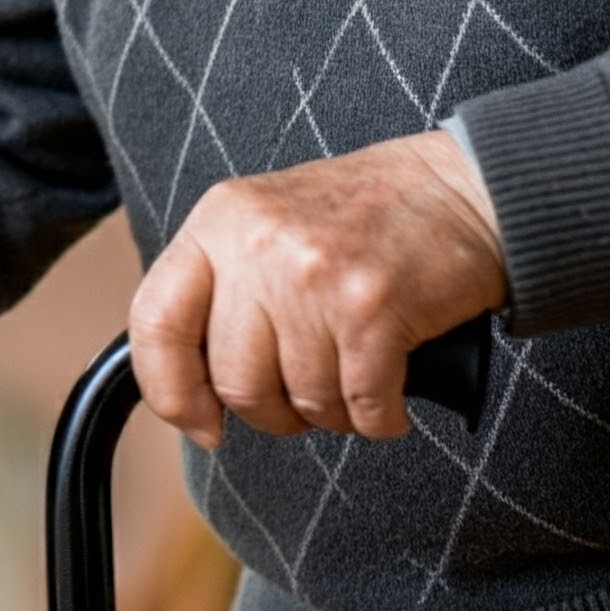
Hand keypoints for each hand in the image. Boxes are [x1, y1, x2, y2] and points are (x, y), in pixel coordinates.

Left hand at [130, 130, 506, 448]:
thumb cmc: (360, 216)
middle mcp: (255, 245)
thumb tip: (191, 391)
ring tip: (354, 373)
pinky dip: (381, 417)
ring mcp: (311, 275)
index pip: (155, 321)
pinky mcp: (372, 308)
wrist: (454, 188)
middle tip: (306, 393)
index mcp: (217, 221)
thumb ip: (223, 289)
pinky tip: (391, 390)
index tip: (200, 422)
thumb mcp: (263, 224)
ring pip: (304, 401)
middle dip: (274, 411)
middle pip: (236, 381)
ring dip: (335, 411)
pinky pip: (364, 408)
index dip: (170, 390)